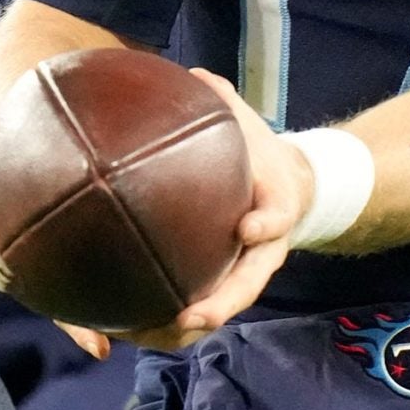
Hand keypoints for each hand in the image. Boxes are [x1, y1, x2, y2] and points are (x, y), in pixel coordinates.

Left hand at [112, 70, 309, 351]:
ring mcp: (244, 272)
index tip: (249, 227)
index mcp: (275, 207)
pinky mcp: (222, 283)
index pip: (278, 216)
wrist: (287, 186)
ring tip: (147, 336)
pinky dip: (167, 325)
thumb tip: (194, 73)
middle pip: (248, 284)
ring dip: (188, 328)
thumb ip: (223, 101)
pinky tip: (122, 330)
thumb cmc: (257, 153)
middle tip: (192, 317)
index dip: (267, 223)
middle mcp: (263, 249)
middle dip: (222, 304)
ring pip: (221, 308)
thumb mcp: (247, 123)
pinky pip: (196, 309)